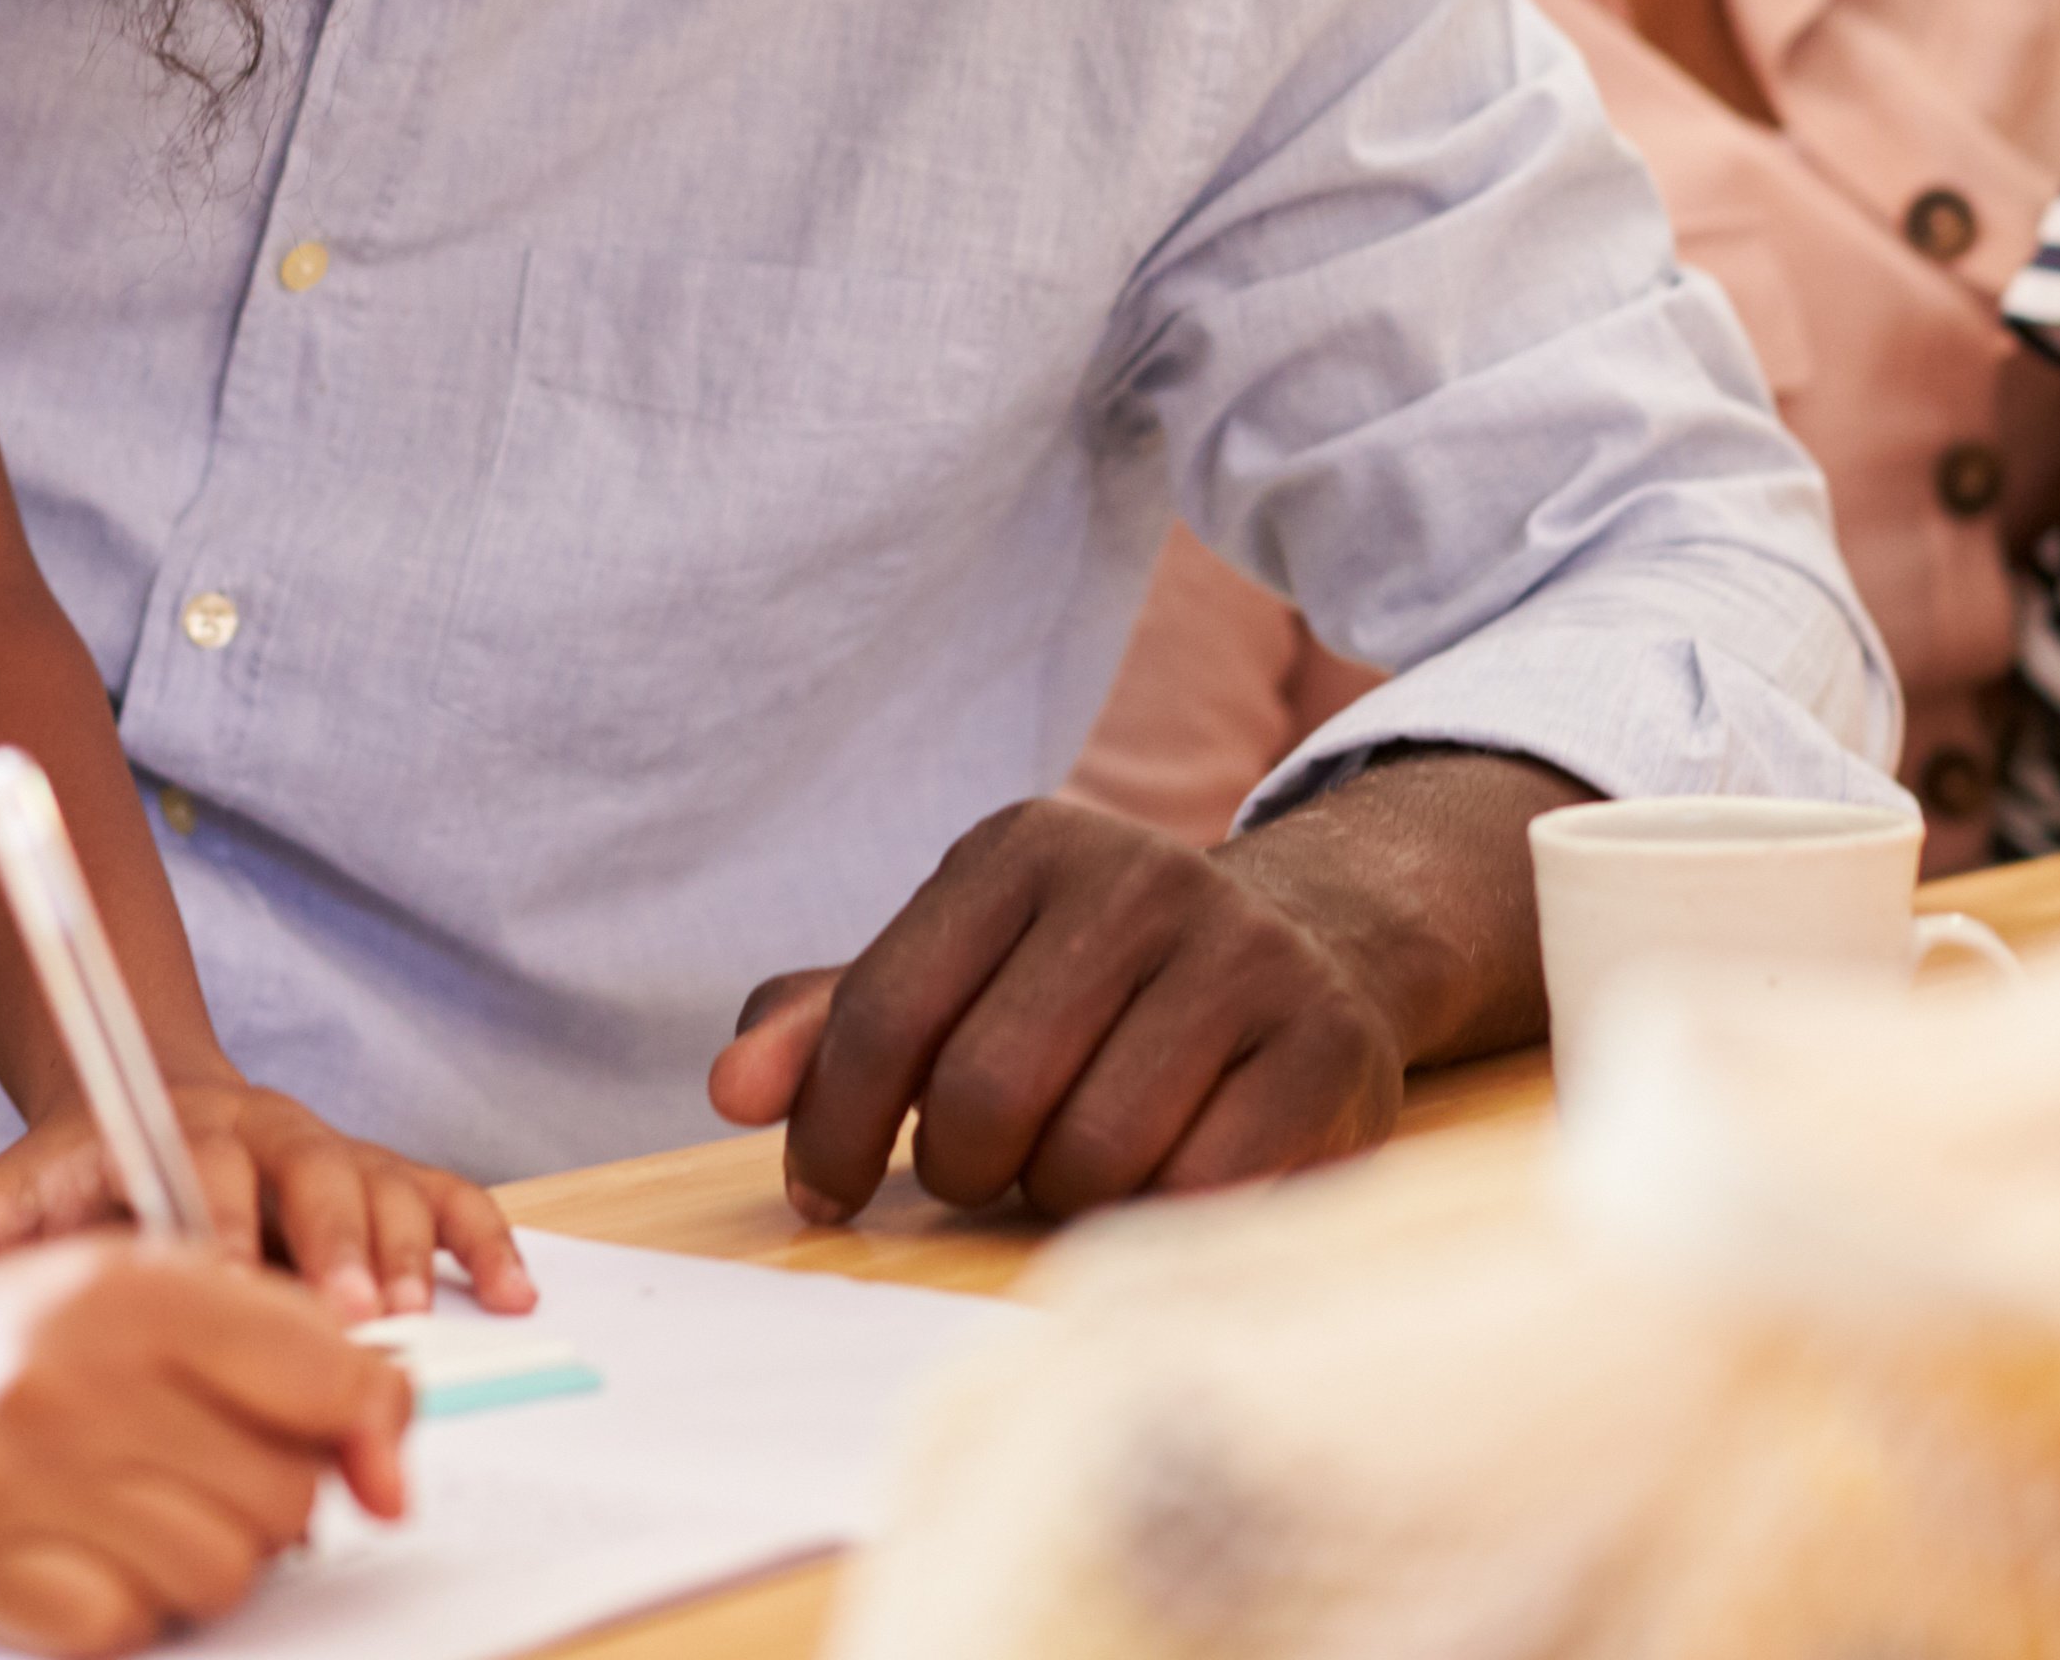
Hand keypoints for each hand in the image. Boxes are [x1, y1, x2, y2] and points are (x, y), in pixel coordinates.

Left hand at [0, 1080, 534, 1322]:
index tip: (222, 1277)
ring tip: (405, 1319)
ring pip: (391, 1188)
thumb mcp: (19, 1191)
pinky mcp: (387, 1176)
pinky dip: (485, 1241)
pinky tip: (507, 1293)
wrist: (148, 1099)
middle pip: (317, 1177)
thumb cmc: (88, 1171)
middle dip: (335, 1249)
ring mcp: (335, 1154)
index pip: (207, 1173)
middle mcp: (271, 1133)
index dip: (219, 1226)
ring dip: (406, 1254)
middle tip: (347, 1316)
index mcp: (183, 1132)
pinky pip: (453, 1197)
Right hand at [0, 1237, 408, 1656]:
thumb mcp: (144, 1289)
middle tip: (206, 1475)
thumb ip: (281, 1349)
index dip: (370, 1424)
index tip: (371, 1460)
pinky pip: (123, 1627)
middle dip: (271, 1498)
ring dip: (202, 1559)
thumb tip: (390, 1464)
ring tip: (138, 1511)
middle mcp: (71, 1373)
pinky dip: (122, 1607)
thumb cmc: (11, 1332)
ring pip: (219, 1571)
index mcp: (131, 1284)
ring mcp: (10, 1475)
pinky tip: (80, 1553)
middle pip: (284, 1493)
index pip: (326, 1372)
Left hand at [705, 796, 1409, 1222]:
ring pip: (1091, 1153)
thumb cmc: (1090, 983)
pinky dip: (1162, 1212)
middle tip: (984, 1171)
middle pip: (984, 1095)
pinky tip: (1167, 1175)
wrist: (1311, 945)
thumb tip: (731, 1091)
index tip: (824, 1194)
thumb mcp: (958, 969)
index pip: (886, 1010)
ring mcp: (1247, 957)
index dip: (834, 1127)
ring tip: (1080, 1162)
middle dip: (963, 1168)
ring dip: (1062, 1197)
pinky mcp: (1329, 1045)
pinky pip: (1203, 1186)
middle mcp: (1143, 877)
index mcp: (1026, 847)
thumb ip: (831, 1024)